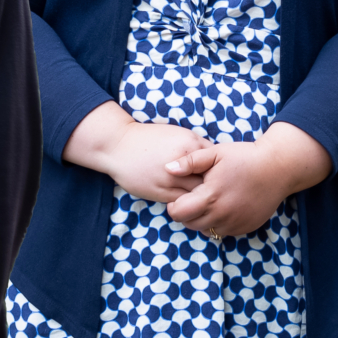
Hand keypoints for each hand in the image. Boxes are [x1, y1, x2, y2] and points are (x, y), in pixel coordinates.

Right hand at [64, 103, 210, 204]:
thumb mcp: (175, 134)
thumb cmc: (147, 139)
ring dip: (203, 197)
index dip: (220, 169)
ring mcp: (171, 179)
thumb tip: (216, 162)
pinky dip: (190, 203)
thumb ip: (195, 147)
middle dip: (216, 185)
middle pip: (212, 180)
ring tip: (206, 198)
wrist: (116, 145)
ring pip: (199, 194)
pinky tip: (190, 201)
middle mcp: (183, 162)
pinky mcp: (161, 192)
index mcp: (189, 144)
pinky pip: (184, 202)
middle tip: (218, 190)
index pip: (217, 161)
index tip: (220, 174)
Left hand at [164, 123, 332, 238]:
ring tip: (207, 203)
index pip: (178, 213)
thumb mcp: (214, 153)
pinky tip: (222, 208)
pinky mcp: (247, 227)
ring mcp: (236, 223)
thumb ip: (189, 162)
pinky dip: (219, 224)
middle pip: (190, 224)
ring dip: (202, 221)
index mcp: (210, 196)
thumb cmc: (244, 157)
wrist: (279, 167)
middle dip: (186, 214)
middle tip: (192, 199)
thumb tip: (167, 169)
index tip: (179, 196)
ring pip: (207, 231)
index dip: (173, 206)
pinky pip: (225, 233)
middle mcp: (222, 214)